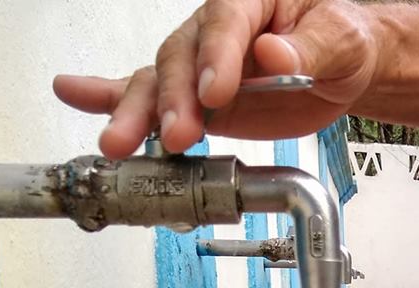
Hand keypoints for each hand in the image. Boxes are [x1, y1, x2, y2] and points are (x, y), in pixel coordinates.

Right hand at [53, 0, 378, 158]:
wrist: (341, 66)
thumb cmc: (341, 40)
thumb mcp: (341, 39)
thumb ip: (310, 48)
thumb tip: (277, 55)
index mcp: (251, 2)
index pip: (226, 25)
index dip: (216, 59)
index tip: (216, 94)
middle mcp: (215, 31)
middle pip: (180, 57)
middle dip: (174, 99)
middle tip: (177, 133)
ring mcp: (200, 65)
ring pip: (158, 82)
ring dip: (138, 114)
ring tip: (120, 142)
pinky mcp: (196, 98)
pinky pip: (150, 93)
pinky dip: (109, 96)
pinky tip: (77, 95)